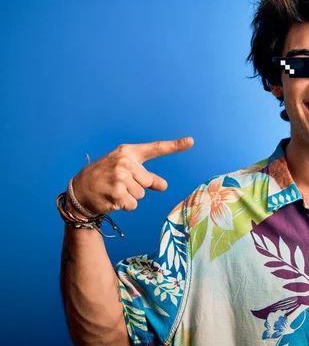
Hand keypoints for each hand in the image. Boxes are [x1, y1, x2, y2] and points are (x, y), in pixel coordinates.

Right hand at [70, 137, 193, 216]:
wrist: (79, 190)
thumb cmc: (106, 177)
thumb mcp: (126, 171)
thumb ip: (147, 177)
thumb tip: (164, 186)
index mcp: (128, 152)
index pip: (156, 148)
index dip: (175, 145)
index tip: (191, 141)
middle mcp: (124, 162)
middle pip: (148, 182)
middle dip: (137, 187)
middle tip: (119, 184)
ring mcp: (119, 178)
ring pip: (141, 195)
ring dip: (130, 197)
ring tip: (114, 190)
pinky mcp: (116, 194)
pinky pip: (133, 205)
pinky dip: (124, 206)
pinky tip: (111, 199)